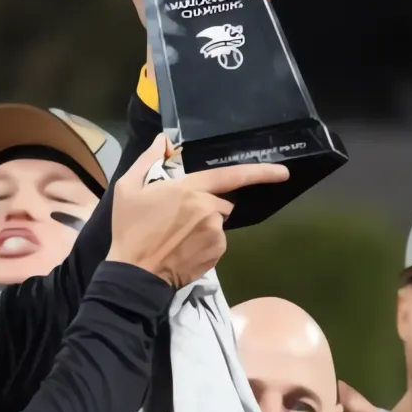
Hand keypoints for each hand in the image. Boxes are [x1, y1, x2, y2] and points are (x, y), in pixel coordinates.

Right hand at [106, 137, 288, 287]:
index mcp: (189, 189)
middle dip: (206, 204)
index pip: (231, 176)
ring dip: (205, 223)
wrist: (135, 271)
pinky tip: (184, 247)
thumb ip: (148, 160)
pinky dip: (205, 241)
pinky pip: (217, 240)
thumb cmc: (130, 227)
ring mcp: (215, 232)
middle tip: (178, 216)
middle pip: (221, 200)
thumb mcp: (128, 188)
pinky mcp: (217, 252)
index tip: (283, 172)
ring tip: (178, 234)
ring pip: (218, 221)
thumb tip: (163, 140)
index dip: (260, 172)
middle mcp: (209, 208)